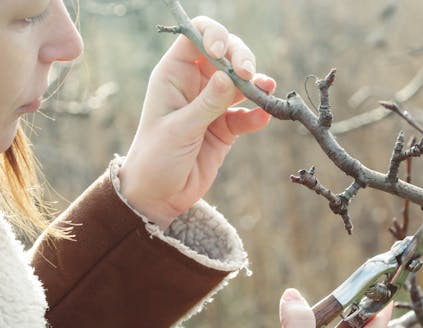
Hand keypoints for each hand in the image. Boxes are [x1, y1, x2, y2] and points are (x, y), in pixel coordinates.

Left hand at [119, 16, 276, 228]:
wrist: (158, 196)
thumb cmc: (156, 159)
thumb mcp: (179, 129)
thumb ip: (206, 103)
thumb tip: (230, 76)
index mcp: (173, 75)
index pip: (196, 37)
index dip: (214, 36)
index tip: (223, 54)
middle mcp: (194, 84)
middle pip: (226, 54)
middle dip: (241, 58)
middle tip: (250, 75)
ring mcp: (211, 104)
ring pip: (240, 81)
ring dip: (256, 83)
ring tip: (266, 89)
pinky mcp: (225, 126)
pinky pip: (246, 113)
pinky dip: (257, 113)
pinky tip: (263, 117)